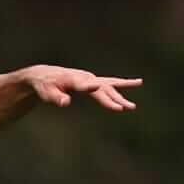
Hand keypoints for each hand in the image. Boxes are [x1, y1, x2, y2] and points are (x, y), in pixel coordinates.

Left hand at [22, 66, 141, 111]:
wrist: (45, 75)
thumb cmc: (45, 85)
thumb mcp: (45, 92)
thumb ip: (55, 97)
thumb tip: (65, 102)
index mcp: (72, 80)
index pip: (83, 84)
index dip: (90, 87)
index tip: (98, 87)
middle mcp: (84, 77)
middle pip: (101, 89)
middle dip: (112, 99)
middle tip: (124, 108)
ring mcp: (90, 78)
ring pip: (109, 86)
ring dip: (122, 93)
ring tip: (135, 98)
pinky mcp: (93, 80)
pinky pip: (111, 82)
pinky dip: (123, 83)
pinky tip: (138, 82)